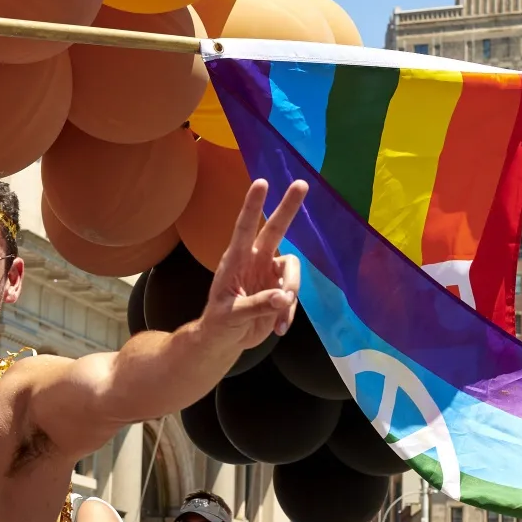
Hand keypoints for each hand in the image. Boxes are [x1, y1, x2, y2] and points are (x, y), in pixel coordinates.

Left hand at [198, 178, 308, 350]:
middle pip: (275, 229)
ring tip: (280, 318)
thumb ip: (255, 305)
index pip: (244, 228)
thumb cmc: (219, 322)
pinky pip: (294, 295)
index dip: (253, 206)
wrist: (226, 339)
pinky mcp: (281, 290)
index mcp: (236, 260)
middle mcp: (255, 260)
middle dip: (289, 207)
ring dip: (291, 291)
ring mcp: (270, 273)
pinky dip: (289, 313)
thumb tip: (283, 297)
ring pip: (293, 269)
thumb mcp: (231, 316)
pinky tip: (279, 328)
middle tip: (302, 183)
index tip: (261, 182)